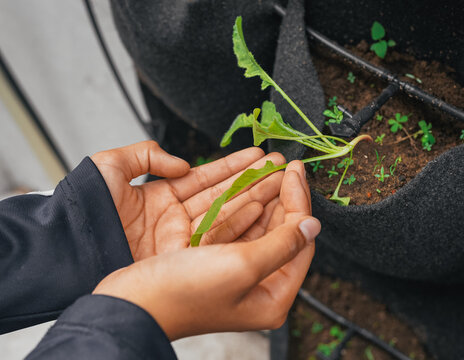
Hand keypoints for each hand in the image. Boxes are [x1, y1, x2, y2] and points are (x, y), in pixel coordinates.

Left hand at [91, 141, 285, 260]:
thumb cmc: (86, 208)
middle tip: (280, 167)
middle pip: (222, 194)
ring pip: (225, 213)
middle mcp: (174, 217)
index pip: (205, 176)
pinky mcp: (182, 254)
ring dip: (254, 197)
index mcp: (159, 195)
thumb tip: (180, 163)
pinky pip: (217, 235)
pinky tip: (262, 208)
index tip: (257, 155)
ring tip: (281, 183)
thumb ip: (146, 155)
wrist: (71, 248)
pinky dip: (241, 221)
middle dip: (252, 180)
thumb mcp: (110, 166)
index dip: (232, 165)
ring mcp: (180, 237)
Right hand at [93, 161, 319, 339]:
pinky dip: (241, 205)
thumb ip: (283, 244)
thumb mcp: (242, 266)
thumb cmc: (182, 292)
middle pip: (280, 231)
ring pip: (258, 226)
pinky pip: (236, 228)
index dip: (299, 202)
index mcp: (272, 297)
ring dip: (263, 194)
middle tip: (286, 164)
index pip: (299, 241)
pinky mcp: (215, 263)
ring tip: (271, 165)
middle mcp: (257, 286)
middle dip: (283, 195)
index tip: (295, 172)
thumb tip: (312, 225)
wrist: (130, 303)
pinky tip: (246, 185)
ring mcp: (235, 273)